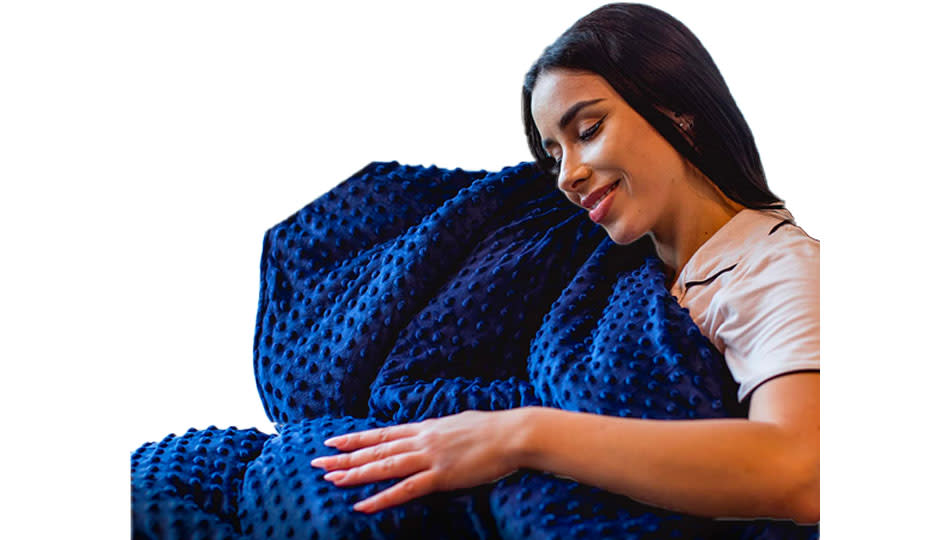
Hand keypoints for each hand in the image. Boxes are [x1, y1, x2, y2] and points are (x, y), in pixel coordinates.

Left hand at [310, 409, 527, 512]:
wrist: (513, 434)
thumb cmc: (492, 429)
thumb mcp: (458, 423)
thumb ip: (440, 430)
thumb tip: (432, 432)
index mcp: (426, 428)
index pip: (382, 434)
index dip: (356, 438)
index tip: (333, 440)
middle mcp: (422, 440)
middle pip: (376, 450)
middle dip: (345, 456)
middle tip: (318, 461)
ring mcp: (430, 458)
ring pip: (384, 467)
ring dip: (356, 475)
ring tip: (331, 479)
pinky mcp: (441, 476)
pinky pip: (405, 490)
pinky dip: (382, 498)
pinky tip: (363, 505)